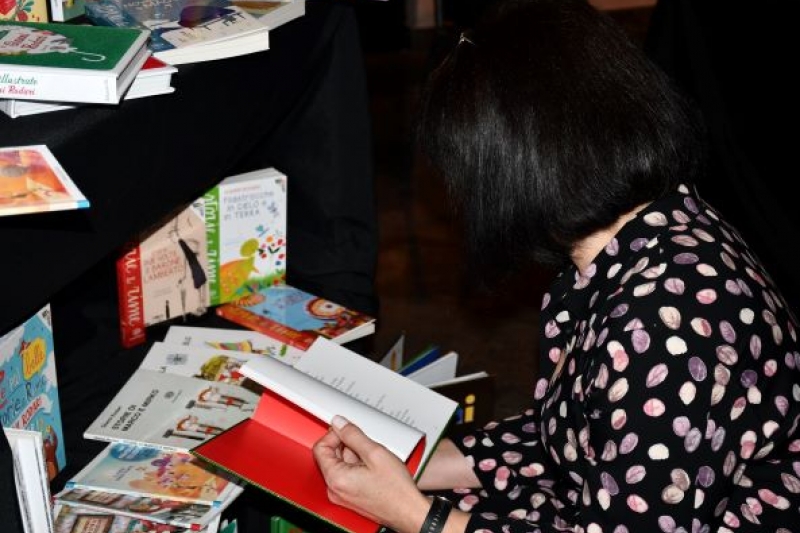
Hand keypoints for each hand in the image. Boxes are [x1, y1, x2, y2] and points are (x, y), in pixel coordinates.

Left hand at [312, 415, 430, 532]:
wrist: (409, 510)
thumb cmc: (396, 490)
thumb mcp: (375, 453)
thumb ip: (353, 435)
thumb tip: (339, 423)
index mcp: (336, 478)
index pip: (320, 448)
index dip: (333, 435)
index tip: (345, 429)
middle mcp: (334, 489)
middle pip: (330, 456)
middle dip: (346, 445)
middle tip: (365, 444)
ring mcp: (342, 495)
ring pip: (340, 464)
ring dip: (354, 455)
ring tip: (373, 458)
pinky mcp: (350, 496)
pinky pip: (347, 475)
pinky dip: (358, 466)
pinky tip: (373, 467)